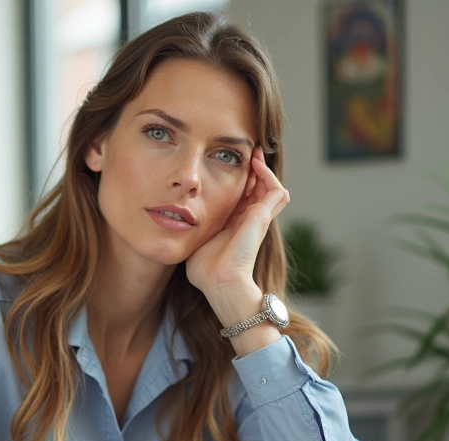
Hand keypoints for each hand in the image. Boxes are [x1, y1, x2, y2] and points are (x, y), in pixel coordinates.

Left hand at [185, 147, 290, 296]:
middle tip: (246, 151)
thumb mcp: (197, 237)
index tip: (229, 162)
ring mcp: (260, 217)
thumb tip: (173, 215)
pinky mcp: (263, 217)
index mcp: (236, 223)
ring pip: (270, 186)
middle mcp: (250, 219)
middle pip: (259, 187)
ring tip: (253, 154)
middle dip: (253, 168)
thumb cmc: (205, 267)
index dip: (240, 178)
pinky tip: (255, 165)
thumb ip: (193, 225)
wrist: (219, 280)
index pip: (244, 194)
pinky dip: (268, 175)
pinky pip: (276, 190)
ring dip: (263, 168)